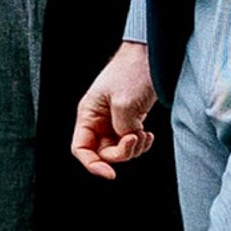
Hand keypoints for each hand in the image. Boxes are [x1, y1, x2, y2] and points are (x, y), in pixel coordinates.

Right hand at [72, 41, 154, 179]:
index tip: (110, 174)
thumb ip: (122, 129)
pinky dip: (140, 143)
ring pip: (118, 150)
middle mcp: (98, 120)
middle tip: (135, 139)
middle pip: (102, 152)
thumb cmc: (132, 72)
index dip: (92, 164)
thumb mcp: (124, 103)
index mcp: (88, 113)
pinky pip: (130, 142)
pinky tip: (149, 134)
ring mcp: (113, 121)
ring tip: (145, 134)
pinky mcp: (128, 120)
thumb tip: (126, 141)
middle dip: (120, 153)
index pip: (80, 148)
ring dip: (133, 149)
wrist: (150, 57)